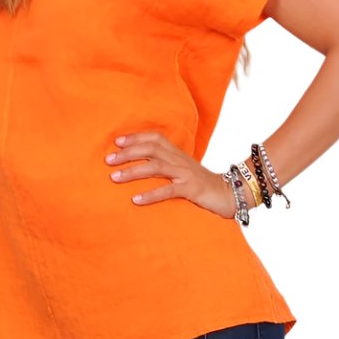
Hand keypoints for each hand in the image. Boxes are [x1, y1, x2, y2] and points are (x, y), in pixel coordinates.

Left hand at [105, 131, 235, 217]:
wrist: (230, 194)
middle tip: (107, 160)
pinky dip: (151, 194)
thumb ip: (165, 164)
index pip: (154, 138)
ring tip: (114, 177)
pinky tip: (135, 200)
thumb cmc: (201, 183)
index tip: (116, 142)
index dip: (135, 138)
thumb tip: (140, 165)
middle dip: (127, 153)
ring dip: (133, 171)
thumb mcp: (182, 170)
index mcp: (177, 153)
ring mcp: (185, 174)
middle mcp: (179, 160)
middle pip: (151, 150)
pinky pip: (168, 191)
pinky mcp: (191, 189)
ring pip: (156, 167)